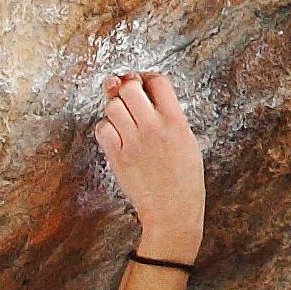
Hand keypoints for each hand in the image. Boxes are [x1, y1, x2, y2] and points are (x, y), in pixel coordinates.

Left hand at [93, 72, 204, 258]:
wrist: (173, 212)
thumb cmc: (184, 179)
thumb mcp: (188, 141)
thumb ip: (169, 116)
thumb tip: (145, 93)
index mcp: (176, 122)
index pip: (158, 82)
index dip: (148, 77)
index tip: (144, 83)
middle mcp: (154, 128)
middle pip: (129, 87)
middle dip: (127, 87)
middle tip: (128, 96)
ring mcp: (133, 142)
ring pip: (112, 106)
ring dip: (115, 107)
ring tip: (123, 117)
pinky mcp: (118, 157)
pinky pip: (102, 128)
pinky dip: (106, 127)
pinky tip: (116, 134)